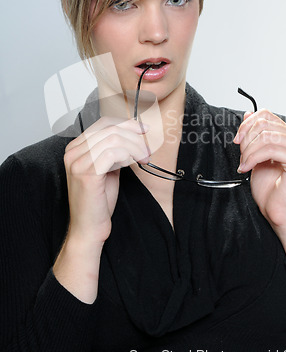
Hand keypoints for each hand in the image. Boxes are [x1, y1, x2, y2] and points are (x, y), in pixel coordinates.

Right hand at [63, 117, 149, 244]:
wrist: (89, 228)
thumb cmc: (99, 201)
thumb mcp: (108, 169)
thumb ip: (114, 151)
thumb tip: (134, 135)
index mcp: (75, 148)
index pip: (103, 123)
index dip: (127, 124)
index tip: (144, 130)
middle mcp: (72, 152)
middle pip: (110, 129)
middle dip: (135, 138)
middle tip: (147, 152)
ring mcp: (77, 162)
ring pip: (114, 139)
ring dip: (135, 148)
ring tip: (144, 159)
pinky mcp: (86, 173)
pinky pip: (112, 153)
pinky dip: (128, 156)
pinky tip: (133, 165)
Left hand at [233, 109, 285, 259]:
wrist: (276, 209)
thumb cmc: (268, 187)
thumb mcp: (255, 154)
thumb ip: (254, 134)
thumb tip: (248, 114)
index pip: (266, 115)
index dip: (247, 125)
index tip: (237, 140)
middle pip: (264, 124)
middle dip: (246, 139)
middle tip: (240, 156)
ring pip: (266, 136)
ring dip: (248, 150)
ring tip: (244, 164)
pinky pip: (271, 149)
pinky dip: (253, 158)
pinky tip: (247, 167)